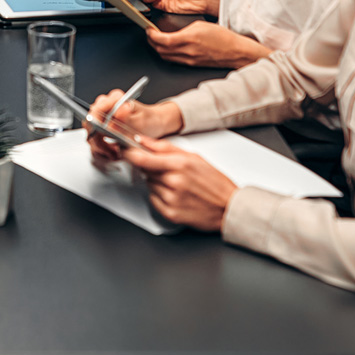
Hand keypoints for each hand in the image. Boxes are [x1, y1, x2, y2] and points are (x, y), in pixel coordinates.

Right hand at [84, 89, 182, 165]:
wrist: (155, 124)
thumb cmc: (150, 120)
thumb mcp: (142, 121)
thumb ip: (127, 119)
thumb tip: (116, 112)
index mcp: (115, 99)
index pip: (96, 110)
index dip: (95, 125)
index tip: (101, 137)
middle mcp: (107, 105)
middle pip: (90, 123)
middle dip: (99, 140)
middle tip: (111, 149)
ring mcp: (103, 115)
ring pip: (91, 133)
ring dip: (101, 147)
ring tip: (114, 152)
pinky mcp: (102, 126)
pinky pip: (95, 138)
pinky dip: (102, 148)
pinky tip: (112, 151)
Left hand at [121, 136, 237, 231]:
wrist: (228, 207)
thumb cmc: (214, 182)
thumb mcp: (193, 157)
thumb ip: (164, 147)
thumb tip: (143, 140)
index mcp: (179, 165)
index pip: (141, 158)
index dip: (130, 154)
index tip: (126, 151)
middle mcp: (173, 182)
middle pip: (144, 171)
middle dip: (150, 168)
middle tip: (167, 170)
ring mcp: (171, 199)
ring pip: (149, 185)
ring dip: (157, 183)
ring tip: (177, 184)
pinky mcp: (170, 214)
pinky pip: (153, 200)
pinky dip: (160, 197)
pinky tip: (176, 195)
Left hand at [145, 20, 271, 67]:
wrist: (234, 51)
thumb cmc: (222, 37)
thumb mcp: (200, 25)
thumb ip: (183, 28)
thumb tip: (173, 31)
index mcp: (188, 39)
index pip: (162, 40)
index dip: (151, 35)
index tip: (148, 29)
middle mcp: (187, 52)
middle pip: (160, 49)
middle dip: (151, 41)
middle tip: (150, 33)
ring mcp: (188, 60)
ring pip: (165, 56)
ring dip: (158, 48)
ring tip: (157, 40)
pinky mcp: (191, 64)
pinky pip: (173, 60)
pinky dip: (167, 53)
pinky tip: (168, 48)